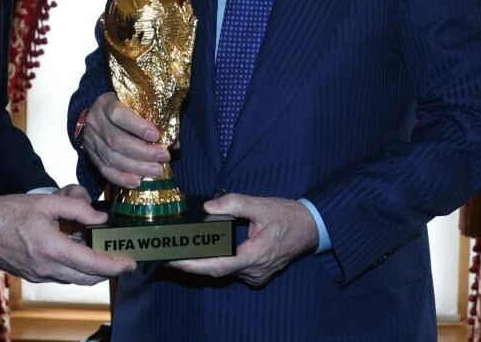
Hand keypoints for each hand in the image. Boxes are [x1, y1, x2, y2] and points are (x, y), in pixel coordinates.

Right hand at [0, 193, 134, 284]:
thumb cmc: (9, 212)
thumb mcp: (46, 202)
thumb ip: (76, 208)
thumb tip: (100, 218)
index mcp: (52, 248)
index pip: (93, 264)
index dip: (115, 266)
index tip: (131, 262)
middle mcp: (48, 268)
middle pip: (88, 278)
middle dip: (108, 270)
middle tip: (120, 257)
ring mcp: (40, 275)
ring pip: (76, 278)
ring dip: (90, 268)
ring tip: (96, 247)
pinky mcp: (34, 275)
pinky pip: (62, 275)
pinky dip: (74, 266)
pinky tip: (75, 247)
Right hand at [80, 91, 170, 188]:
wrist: (97, 115)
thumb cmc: (123, 108)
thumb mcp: (135, 105)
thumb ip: (153, 119)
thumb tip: (175, 143)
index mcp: (106, 104)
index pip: (119, 115)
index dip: (137, 126)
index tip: (156, 136)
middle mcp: (95, 122)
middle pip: (116, 140)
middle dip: (142, 152)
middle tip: (163, 157)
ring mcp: (91, 141)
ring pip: (111, 158)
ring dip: (136, 167)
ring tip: (156, 171)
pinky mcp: (91, 156)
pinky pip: (104, 170)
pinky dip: (121, 178)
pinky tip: (137, 181)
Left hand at [169, 193, 318, 286]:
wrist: (312, 228)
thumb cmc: (287, 215)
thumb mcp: (261, 205)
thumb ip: (234, 204)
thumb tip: (208, 207)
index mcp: (255, 255)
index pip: (218, 265)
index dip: (194, 264)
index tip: (174, 260)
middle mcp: (254, 271)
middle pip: (217, 270)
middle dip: (192, 263)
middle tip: (169, 252)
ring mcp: (257, 275)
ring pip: (224, 271)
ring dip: (204, 262)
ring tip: (182, 249)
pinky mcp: (258, 274)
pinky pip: (233, 270)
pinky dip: (218, 261)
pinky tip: (205, 251)